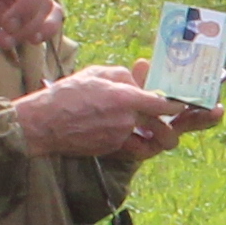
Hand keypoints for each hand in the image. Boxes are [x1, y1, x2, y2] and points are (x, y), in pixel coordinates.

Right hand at [10, 62, 190, 161]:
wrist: (42, 124)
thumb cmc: (66, 95)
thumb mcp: (96, 74)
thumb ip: (123, 76)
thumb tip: (138, 80)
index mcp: (125, 98)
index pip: (163, 104)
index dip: (177, 106)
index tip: (183, 104)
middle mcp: (126, 121)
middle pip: (162, 131)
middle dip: (172, 132)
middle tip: (174, 129)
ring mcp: (118, 139)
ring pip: (148, 145)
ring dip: (155, 143)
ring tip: (157, 137)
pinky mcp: (109, 151)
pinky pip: (130, 149)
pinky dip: (134, 145)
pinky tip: (132, 138)